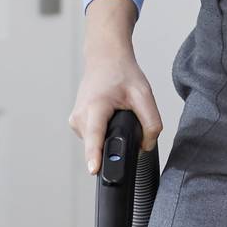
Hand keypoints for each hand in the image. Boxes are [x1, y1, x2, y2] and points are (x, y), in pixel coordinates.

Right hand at [70, 0, 162, 171]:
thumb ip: (151, 123)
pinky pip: (92, 138)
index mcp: (95, 106)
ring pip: (95, 142)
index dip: (95, 155)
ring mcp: (75, 120)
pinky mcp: (76, 122)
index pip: (95, 136)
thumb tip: (146, 146)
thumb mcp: (144, 94)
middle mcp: (80, 115)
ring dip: (109, 135)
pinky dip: (103, 132)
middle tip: (124, 118)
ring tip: (116, 112)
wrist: (104, 56)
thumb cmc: (121, 72)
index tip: (93, 169)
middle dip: (114, 143)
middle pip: (98, 144)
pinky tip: (109, 117)